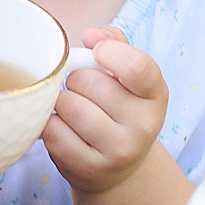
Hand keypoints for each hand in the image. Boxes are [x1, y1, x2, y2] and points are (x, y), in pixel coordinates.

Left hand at [43, 27, 169, 193]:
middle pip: (90, 82)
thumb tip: (92, 35)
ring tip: (71, 108)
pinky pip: (53, 132)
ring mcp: (119, 151)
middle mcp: (144, 125)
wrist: (119, 168)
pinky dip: (49, 125)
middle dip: (76, 79)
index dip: (109, 52)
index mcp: (155, 95)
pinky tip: (63, 128)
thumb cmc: (117, 109)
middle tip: (81, 89)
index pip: (137, 67)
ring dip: (60, 102)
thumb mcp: (127, 77)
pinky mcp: (91, 169)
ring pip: (69, 106)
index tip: (96, 50)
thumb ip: (114, 43)